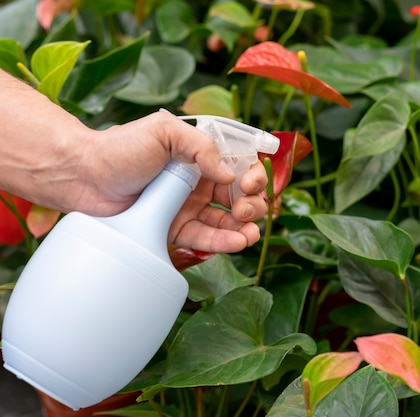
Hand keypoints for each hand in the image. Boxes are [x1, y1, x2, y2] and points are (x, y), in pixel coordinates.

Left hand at [82, 112, 268, 252]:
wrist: (84, 176)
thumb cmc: (120, 147)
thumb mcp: (164, 131)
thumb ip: (201, 146)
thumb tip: (228, 174)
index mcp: (202, 156)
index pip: (241, 167)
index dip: (252, 177)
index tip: (245, 185)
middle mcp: (200, 182)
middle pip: (241, 197)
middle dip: (252, 205)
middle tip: (242, 209)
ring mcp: (189, 207)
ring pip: (228, 221)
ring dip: (245, 227)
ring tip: (249, 234)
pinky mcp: (176, 229)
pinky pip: (206, 238)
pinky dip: (224, 242)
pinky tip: (237, 242)